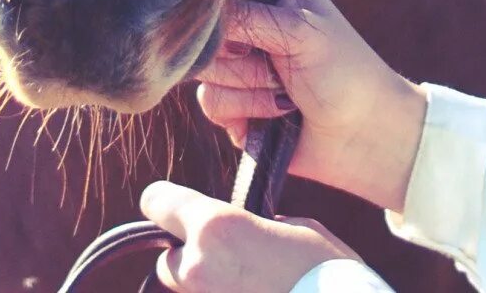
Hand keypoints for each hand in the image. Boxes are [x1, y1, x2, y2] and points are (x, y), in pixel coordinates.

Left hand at [138, 179, 358, 290]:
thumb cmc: (328, 271)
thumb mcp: (295, 228)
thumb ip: (256, 225)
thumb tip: (243, 234)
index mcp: (217, 226)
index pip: (158, 202)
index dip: (165, 202)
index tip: (172, 206)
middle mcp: (199, 266)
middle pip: (167, 261)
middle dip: (190, 259)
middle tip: (229, 261)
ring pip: (185, 291)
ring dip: (206, 286)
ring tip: (246, 284)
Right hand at [192, 0, 426, 210]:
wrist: (366, 136)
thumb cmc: (345, 71)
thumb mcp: (299, 31)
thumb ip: (246, 15)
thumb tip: (198, 15)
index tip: (234, 14)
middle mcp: (252, 21)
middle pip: (203, 26)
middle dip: (239, 53)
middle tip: (277, 64)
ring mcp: (240, 64)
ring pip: (203, 68)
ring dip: (248, 88)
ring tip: (286, 93)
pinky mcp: (234, 105)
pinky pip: (211, 104)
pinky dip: (245, 112)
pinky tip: (277, 114)